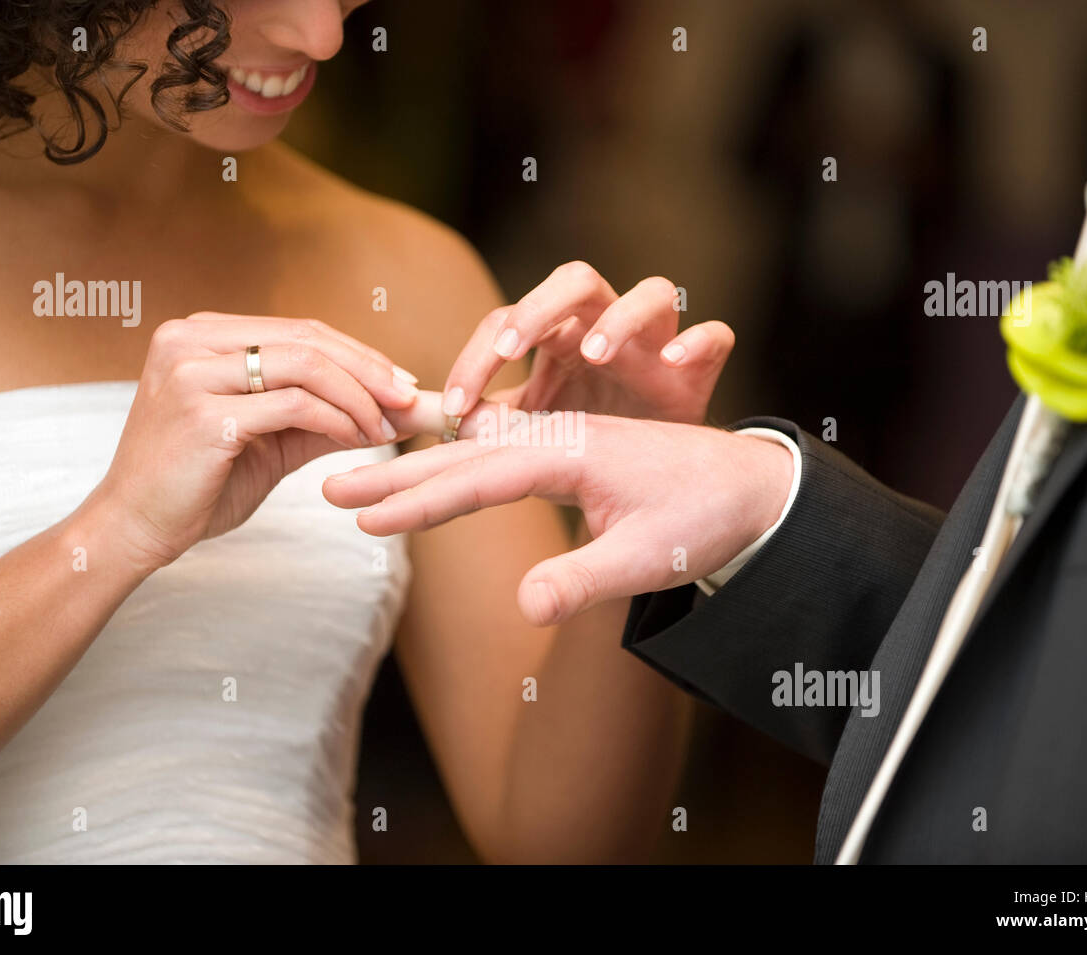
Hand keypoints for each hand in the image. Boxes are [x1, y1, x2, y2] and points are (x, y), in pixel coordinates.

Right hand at [83, 312, 420, 572]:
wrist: (133, 529)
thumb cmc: (198, 484)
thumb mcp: (268, 438)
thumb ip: (319, 414)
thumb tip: (390, 405)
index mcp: (198, 335)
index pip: (298, 330)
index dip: (357, 354)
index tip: (401, 381)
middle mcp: (188, 339)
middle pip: (307, 339)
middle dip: (369, 369)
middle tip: (410, 399)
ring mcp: (191, 372)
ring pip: (306, 365)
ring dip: (359, 396)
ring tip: (386, 426)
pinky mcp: (203, 413)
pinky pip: (295, 404)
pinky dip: (338, 419)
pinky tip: (358, 439)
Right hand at [323, 414, 792, 625]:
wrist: (754, 484)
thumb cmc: (706, 517)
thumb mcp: (650, 558)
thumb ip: (586, 580)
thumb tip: (525, 607)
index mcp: (571, 453)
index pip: (479, 479)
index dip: (420, 502)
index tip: (366, 521)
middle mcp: (560, 438)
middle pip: (463, 456)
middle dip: (397, 477)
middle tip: (332, 492)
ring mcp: (564, 442)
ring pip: (477, 454)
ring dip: (419, 471)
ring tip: (365, 487)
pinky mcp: (572, 453)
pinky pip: (500, 457)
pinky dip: (458, 468)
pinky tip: (436, 477)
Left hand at [440, 261, 734, 424]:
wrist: (665, 471)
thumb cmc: (595, 438)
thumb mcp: (535, 433)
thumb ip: (486, 424)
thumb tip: (417, 427)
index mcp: (557, 339)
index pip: (506, 326)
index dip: (475, 362)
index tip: (452, 413)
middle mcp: (605, 325)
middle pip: (572, 283)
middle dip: (537, 312)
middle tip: (509, 354)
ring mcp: (656, 340)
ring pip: (647, 293)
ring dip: (619, 318)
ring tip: (596, 354)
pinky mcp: (701, 366)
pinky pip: (713, 336)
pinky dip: (696, 342)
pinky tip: (675, 362)